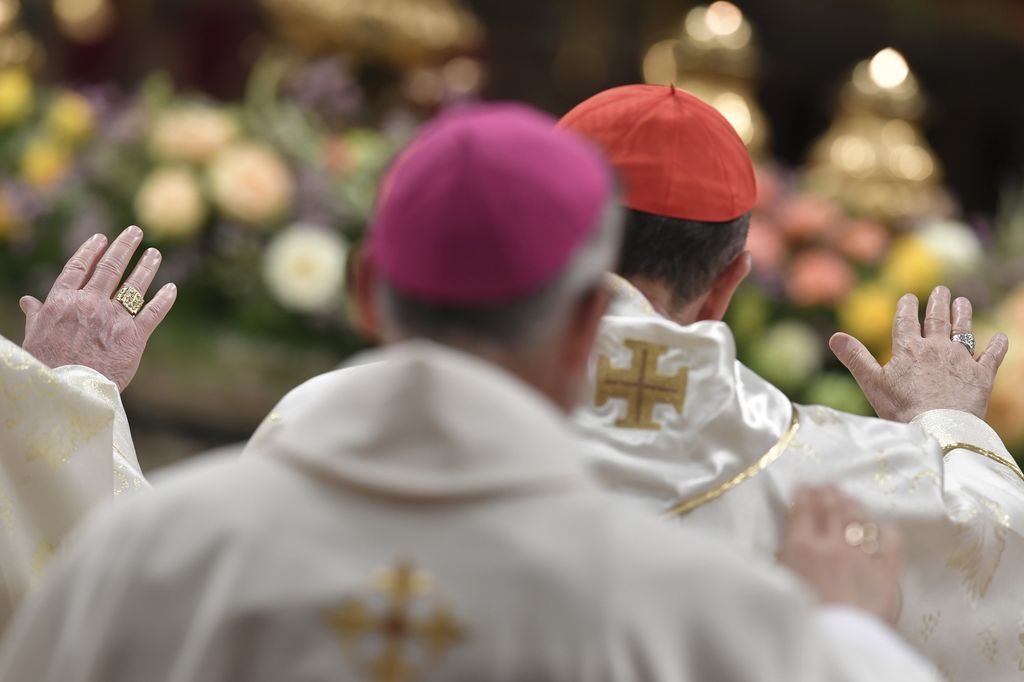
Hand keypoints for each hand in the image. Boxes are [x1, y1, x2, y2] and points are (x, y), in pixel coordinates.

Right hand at [21, 226, 176, 391]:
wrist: (68, 391)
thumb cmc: (47, 366)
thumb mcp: (35, 337)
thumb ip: (38, 315)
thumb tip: (29, 301)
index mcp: (63, 301)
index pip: (79, 267)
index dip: (91, 251)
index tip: (102, 239)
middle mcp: (90, 304)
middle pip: (110, 268)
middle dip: (124, 247)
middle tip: (135, 232)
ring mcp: (113, 318)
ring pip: (134, 285)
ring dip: (147, 266)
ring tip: (154, 253)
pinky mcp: (134, 336)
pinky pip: (153, 312)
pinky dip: (164, 299)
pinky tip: (172, 288)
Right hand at [780, 485, 902, 624]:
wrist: (836, 645)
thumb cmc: (800, 618)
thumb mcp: (779, 583)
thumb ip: (784, 559)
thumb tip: (785, 544)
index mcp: (801, 546)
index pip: (804, 508)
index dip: (805, 493)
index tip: (805, 486)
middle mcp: (832, 545)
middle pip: (832, 508)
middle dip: (829, 492)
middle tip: (829, 485)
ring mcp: (862, 557)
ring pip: (860, 519)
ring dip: (853, 505)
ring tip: (851, 497)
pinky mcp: (887, 574)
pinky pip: (892, 544)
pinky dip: (887, 532)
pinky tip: (884, 528)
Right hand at [829, 286, 1008, 421]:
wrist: (939, 429)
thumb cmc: (901, 409)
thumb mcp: (872, 383)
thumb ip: (855, 357)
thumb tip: (834, 336)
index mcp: (909, 348)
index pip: (906, 321)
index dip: (907, 307)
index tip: (909, 297)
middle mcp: (937, 348)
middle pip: (938, 319)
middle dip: (939, 303)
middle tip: (941, 290)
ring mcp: (961, 360)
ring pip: (964, 330)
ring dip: (963, 314)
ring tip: (963, 302)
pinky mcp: (982, 375)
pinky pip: (992, 356)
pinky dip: (997, 345)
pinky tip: (1001, 337)